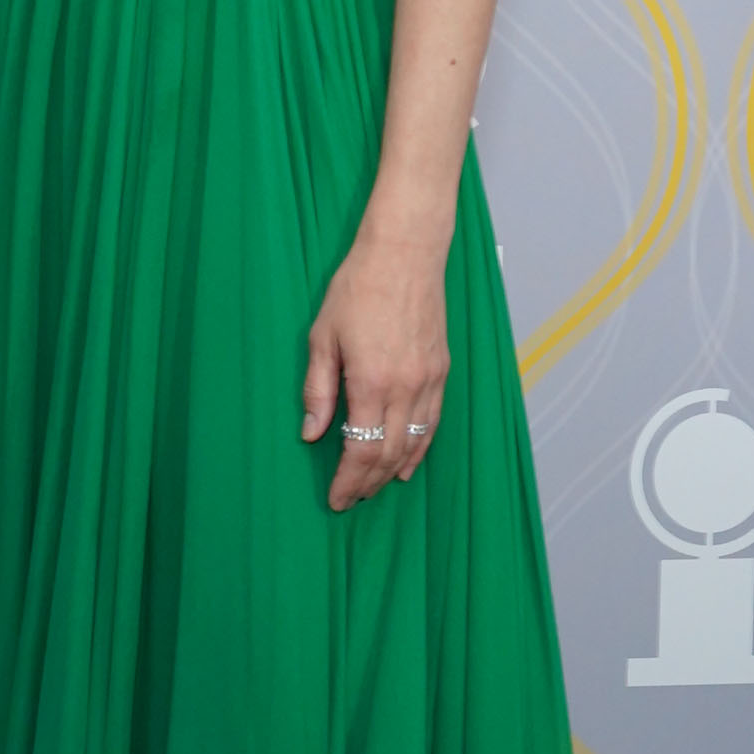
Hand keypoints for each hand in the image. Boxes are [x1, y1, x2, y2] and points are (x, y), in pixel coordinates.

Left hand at [302, 228, 448, 511]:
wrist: (404, 254)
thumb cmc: (357, 289)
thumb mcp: (322, 337)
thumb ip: (318, 389)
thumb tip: (311, 432)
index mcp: (372, 383)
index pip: (361, 450)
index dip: (348, 480)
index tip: (336, 498)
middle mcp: (406, 388)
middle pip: (388, 454)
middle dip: (368, 483)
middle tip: (351, 499)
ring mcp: (428, 380)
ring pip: (414, 443)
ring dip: (393, 471)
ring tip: (375, 488)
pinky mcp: (441, 370)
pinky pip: (432, 422)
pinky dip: (419, 448)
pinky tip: (408, 462)